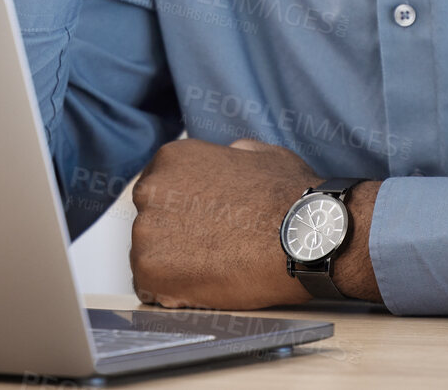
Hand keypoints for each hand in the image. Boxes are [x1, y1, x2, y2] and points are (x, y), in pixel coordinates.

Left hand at [130, 139, 380, 309]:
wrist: (301, 238)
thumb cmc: (288, 197)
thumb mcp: (260, 153)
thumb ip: (230, 153)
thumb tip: (228, 156)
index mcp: (171, 158)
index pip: (159, 189)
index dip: (182, 210)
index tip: (201, 223)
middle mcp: (150, 190)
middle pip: (151, 221)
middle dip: (175, 236)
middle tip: (211, 248)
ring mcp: (146, 232)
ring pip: (149, 255)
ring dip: (174, 265)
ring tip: (214, 268)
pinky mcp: (150, 272)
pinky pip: (151, 289)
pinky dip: (173, 293)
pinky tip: (206, 286)